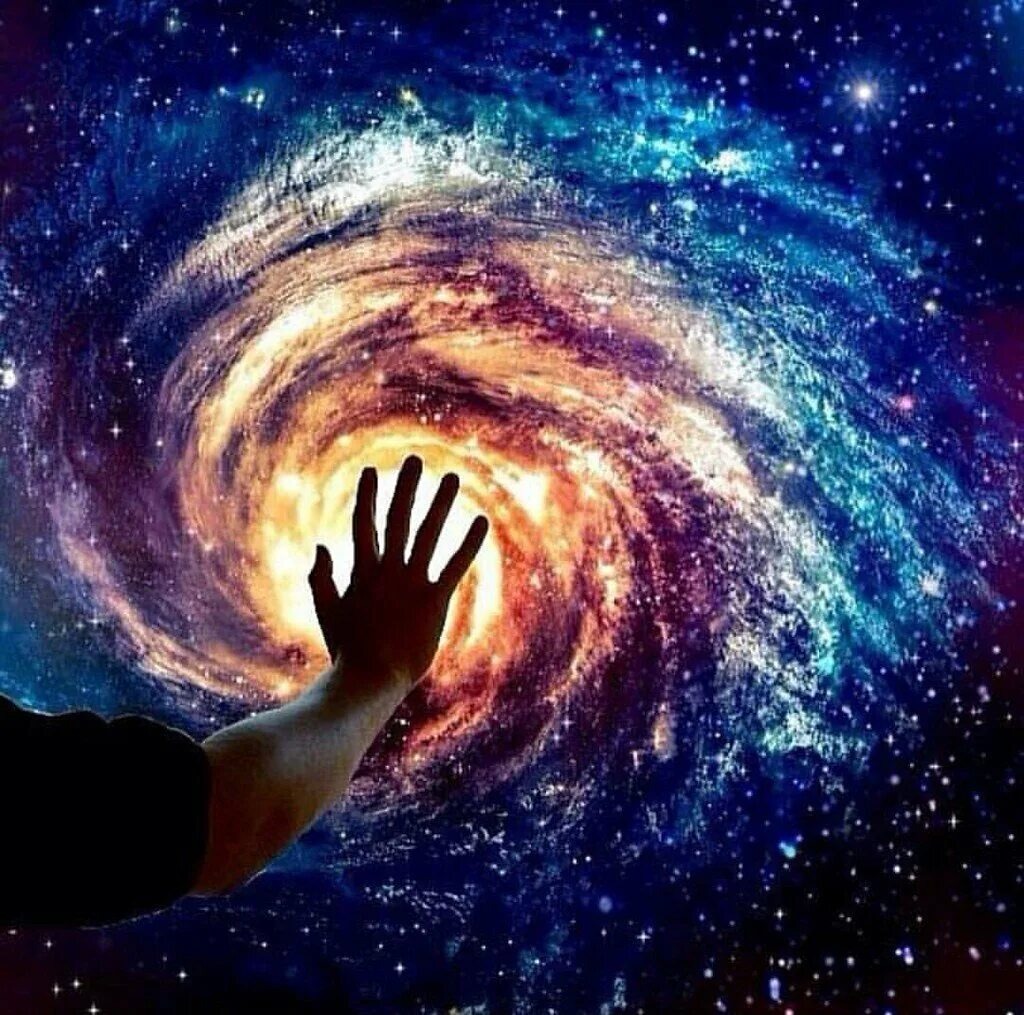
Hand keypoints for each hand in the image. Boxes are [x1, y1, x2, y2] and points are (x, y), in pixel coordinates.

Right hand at [308, 455, 488, 691]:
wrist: (369, 679)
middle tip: (413, 460)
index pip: (364, 525)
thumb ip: (322, 579)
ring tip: (451, 478)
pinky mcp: (434, 599)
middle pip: (397, 519)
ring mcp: (411, 582)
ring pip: (427, 533)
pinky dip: (468, 542)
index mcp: (361, 572)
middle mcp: (387, 570)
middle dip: (405, 487)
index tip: (371, 472)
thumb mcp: (328, 612)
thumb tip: (321, 547)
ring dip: (440, 503)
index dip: (368, 497)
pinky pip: (454, 565)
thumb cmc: (348, 651)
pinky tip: (481, 521)